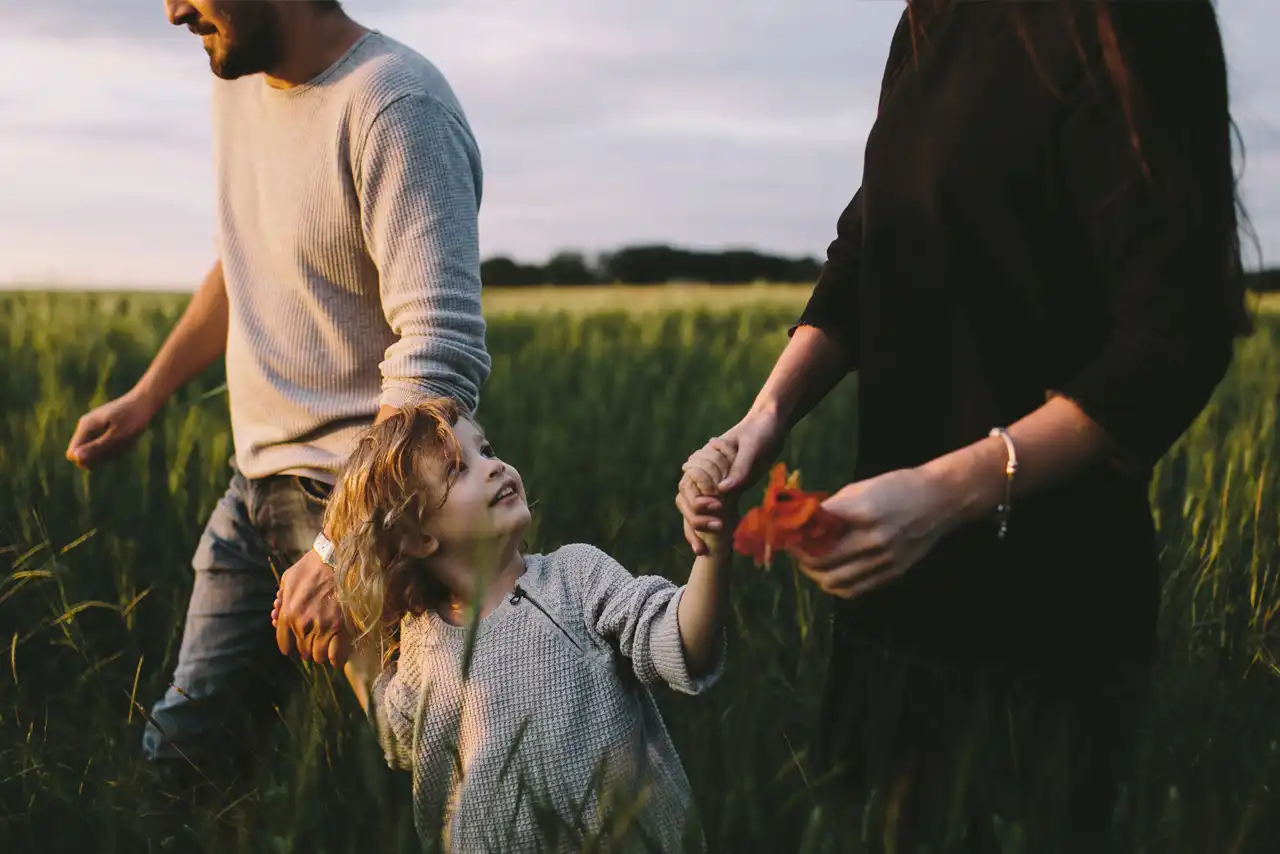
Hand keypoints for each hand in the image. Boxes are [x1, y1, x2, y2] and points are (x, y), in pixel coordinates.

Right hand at [66, 389, 157, 468]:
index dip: (88, 461)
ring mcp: (93, 428)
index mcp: (86, 427)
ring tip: (125, 440)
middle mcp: (85, 427)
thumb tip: (75, 458)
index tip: (109, 452)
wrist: (144, 401)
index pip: (73, 454)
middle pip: (84, 455)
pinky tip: (126, 439)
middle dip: (101, 457)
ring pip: (96, 451)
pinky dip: (115, 447)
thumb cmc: (133, 418)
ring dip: (110, 452)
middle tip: (121, 445)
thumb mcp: (118, 436)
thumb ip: (97, 448)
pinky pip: (104, 446)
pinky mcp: (101, 429)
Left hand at [275, 549, 351, 666]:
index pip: (284, 644)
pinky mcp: (341, 627)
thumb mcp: (287, 580)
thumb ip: (281, 600)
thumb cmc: (311, 567)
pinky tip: (338, 656)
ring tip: (327, 646)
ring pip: (319, 656)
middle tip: (315, 642)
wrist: (336, 558)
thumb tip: (277, 616)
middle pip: (303, 652)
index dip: (290, 647)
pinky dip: (336, 659)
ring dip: (322, 653)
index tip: (295, 647)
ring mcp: (322, 627)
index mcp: (287, 614)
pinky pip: (336, 655)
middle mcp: (302, 625)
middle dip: (308, 649)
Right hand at [677, 410, 785, 554]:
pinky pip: (713, 513)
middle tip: (717, 532)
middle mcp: (704, 474)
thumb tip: (724, 491)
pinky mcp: (728, 492)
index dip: (697, 503)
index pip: (689, 487)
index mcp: (703, 460)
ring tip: (704, 551)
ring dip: (697, 531)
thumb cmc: (761, 430)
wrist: (772, 424)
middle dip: (695, 522)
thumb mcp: (753, 447)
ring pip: (695, 512)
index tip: (716, 509)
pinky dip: (709, 529)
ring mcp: (715, 485)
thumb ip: (740, 468)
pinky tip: (712, 547)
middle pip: (687, 503)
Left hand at [789, 467, 958, 600]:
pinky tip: (831, 572)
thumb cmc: (899, 486)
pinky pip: (854, 590)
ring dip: (815, 574)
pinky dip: (836, 584)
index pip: (816, 529)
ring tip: (810, 562)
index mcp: (864, 512)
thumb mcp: (861, 488)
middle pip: (821, 561)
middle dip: (800, 556)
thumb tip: (802, 519)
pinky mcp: (892, 575)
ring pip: (835, 582)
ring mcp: (885, 562)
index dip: (795, 533)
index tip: (786, 531)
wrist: (941, 501)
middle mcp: (874, 541)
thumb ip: (832, 508)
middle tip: (794, 548)